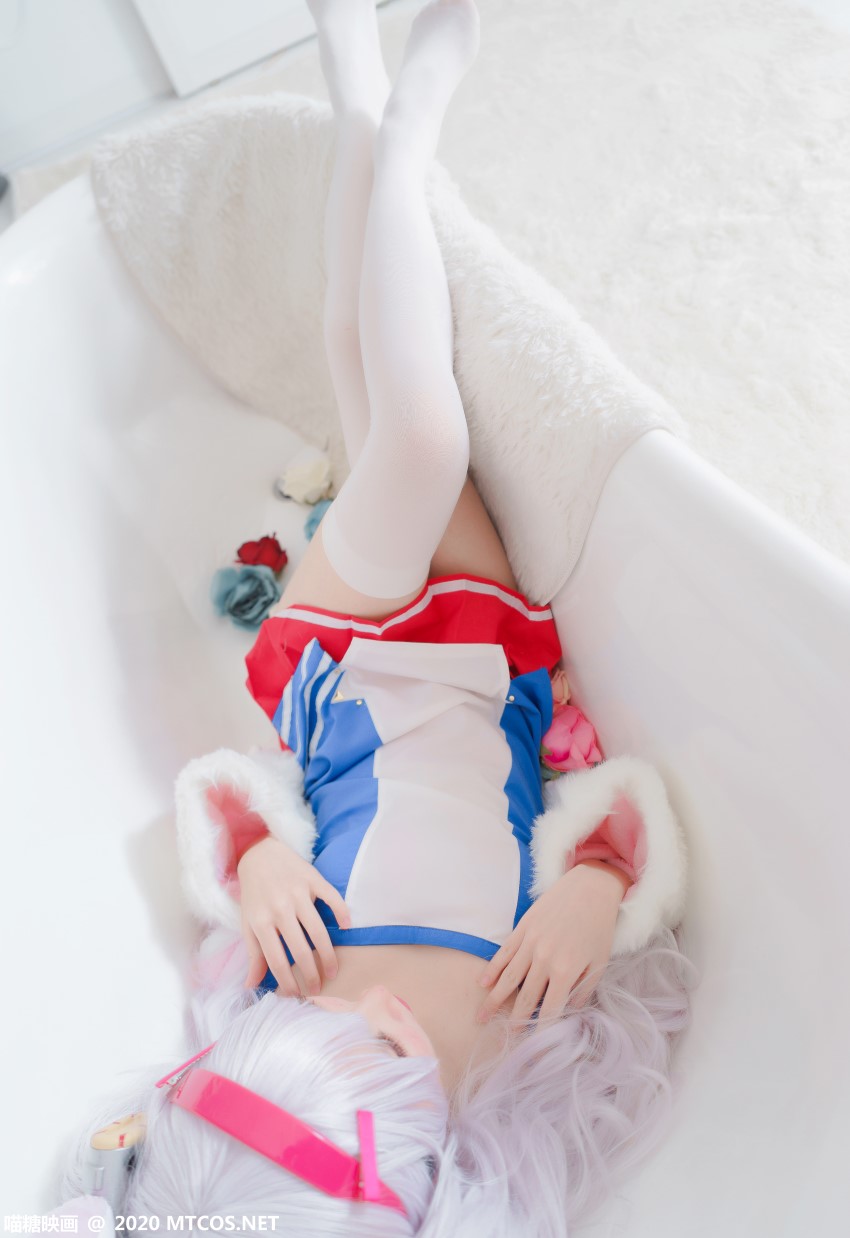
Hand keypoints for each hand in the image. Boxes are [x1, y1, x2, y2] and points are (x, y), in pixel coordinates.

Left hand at [236, 836, 350, 995]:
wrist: (258, 853)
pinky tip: (346, 928)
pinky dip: (342, 913)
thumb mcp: (247, 923)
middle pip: (301, 949)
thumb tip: (251, 986)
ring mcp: (298, 893)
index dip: (288, 982)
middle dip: (312, 974)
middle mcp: (280, 909)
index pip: (277, 960)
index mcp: (261, 922)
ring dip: (328, 954)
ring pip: (318, 930)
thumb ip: (253, 955)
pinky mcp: (313, 879)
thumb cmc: (253, 893)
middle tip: (319, 988)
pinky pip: (332, 898)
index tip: (297, 995)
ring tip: (333, 970)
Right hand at [476, 861, 630, 1025]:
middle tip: (503, 1036)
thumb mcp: (599, 962)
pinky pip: (503, 954)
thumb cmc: (599, 927)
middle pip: (524, 998)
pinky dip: (492, 970)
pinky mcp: (522, 929)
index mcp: (565, 971)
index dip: (540, 1029)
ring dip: (493, 1000)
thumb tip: (571, 1012)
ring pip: (507, 978)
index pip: (548, 1009)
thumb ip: (584, 990)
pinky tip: (483, 984)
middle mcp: (543, 960)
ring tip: (481, 1017)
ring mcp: (530, 943)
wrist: (589, 888)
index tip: (532, 1045)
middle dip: (513, 1020)